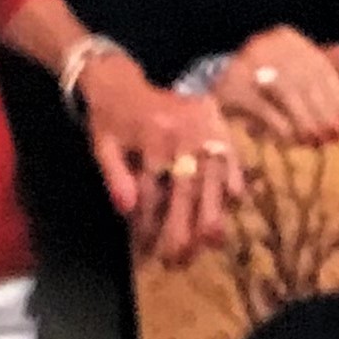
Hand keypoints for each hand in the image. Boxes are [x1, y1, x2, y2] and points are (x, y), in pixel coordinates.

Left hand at [80, 60, 240, 262]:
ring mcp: (201, 125)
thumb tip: (127, 209)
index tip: (152, 252)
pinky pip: (230, 152)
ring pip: (212, 175)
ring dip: (214, 210)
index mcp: (150, 138)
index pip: (154, 191)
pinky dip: (234, 176)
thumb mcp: (102, 147)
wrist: (120, 81)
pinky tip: (235, 200)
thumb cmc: (110, 120)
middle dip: (188, 227)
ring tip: (215, 241)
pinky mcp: (214, 120)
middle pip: (187, 188)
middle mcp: (180, 133)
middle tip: (185, 257)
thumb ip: (115, 176)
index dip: (152, 224)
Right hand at [211, 30, 338, 146]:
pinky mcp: (232, 87)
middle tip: (336, 136)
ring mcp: (248, 64)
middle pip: (305, 80)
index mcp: (288, 38)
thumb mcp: (294, 66)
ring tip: (317, 141)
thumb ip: (328, 64)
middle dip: (325, 112)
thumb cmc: (262, 77)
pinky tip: (293, 140)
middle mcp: (269, 45)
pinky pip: (264, 109)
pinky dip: (282, 126)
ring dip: (307, 121)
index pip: (319, 66)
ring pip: (288, 93)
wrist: (209, 77)